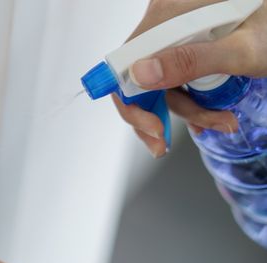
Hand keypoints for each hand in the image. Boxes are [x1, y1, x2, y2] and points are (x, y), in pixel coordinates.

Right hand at [115, 0, 266, 157]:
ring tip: (222, 120)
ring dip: (188, 111)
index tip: (153, 127)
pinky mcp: (183, 48)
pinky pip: (173, 82)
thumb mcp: (240, 50)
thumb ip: (191, 60)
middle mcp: (164, 25)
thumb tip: (140, 75)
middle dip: (158, 114)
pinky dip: (190, 103)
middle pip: (138, 79)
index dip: (131, 101)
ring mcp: (173, 38)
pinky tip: (211, 114)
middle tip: (166, 142)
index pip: (126, 64)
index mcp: (168, 16)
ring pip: (159, 86)